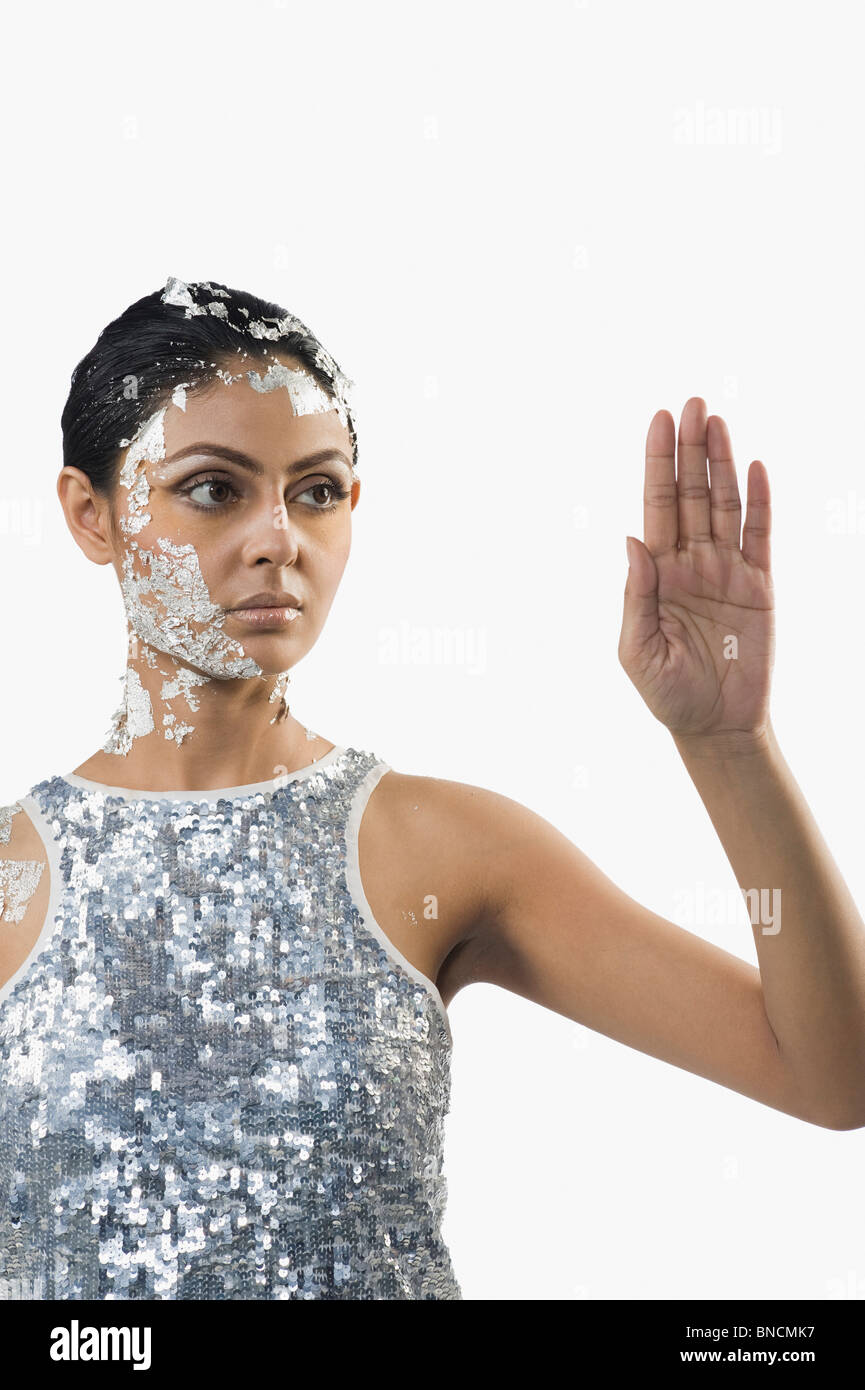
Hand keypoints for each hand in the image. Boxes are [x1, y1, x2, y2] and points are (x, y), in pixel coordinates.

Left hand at [618, 397, 773, 748]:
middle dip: (690, 449)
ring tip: (717, 421)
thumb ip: (635, 595)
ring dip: (722, 463)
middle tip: (692, 404)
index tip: (659, 421)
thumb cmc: (667, 692)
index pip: (655, 505)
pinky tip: (756, 468)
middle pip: (689, 493)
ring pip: (724, 504)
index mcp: (656, 572)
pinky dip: (760, 502)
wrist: (714, 726)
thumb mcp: (637, 649)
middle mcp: (690, 561)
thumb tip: (631, 540)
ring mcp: (726, 569)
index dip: (657, 462)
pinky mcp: (759, 585)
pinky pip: (760, 535)